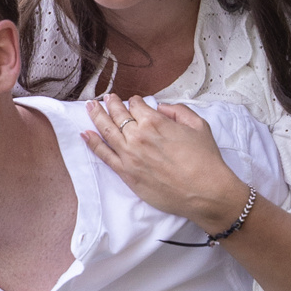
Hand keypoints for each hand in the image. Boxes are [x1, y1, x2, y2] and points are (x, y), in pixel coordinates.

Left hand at [82, 93, 243, 233]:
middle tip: (106, 98)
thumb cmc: (204, 161)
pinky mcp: (126, 173)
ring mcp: (129, 155)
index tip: (134, 102)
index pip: (137, 104)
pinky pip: (104, 155)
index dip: (135, 101)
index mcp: (155, 122)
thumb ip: (178, 111)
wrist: (204, 191)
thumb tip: (162, 108)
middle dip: (111, 103)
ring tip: (90, 107)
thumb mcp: (198, 125)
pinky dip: (93, 143)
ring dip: (97, 116)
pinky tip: (86, 134)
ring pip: (106, 130)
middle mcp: (138, 136)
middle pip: (118, 114)